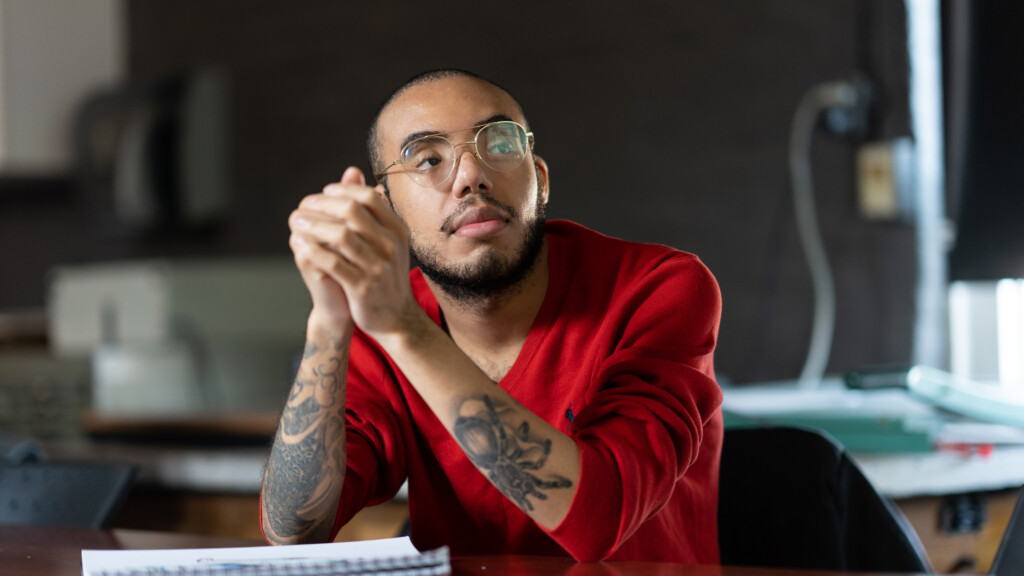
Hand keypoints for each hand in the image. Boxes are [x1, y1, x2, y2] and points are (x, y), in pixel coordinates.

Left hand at [289, 166, 414, 336]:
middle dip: (322, 205)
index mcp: (397, 230)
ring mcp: (378, 267)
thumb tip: (352, 171)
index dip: (342, 191)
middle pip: (353, 212)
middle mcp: (391, 246)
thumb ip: (369, 207)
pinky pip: (333, 263)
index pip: (368, 198)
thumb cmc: (385, 274)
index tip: (324, 193)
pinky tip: (299, 244)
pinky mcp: (363, 287)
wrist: (396, 317)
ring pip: (340, 236)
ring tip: (296, 221)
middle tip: (303, 205)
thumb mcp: (385, 238)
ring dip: (313, 225)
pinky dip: (313, 250)